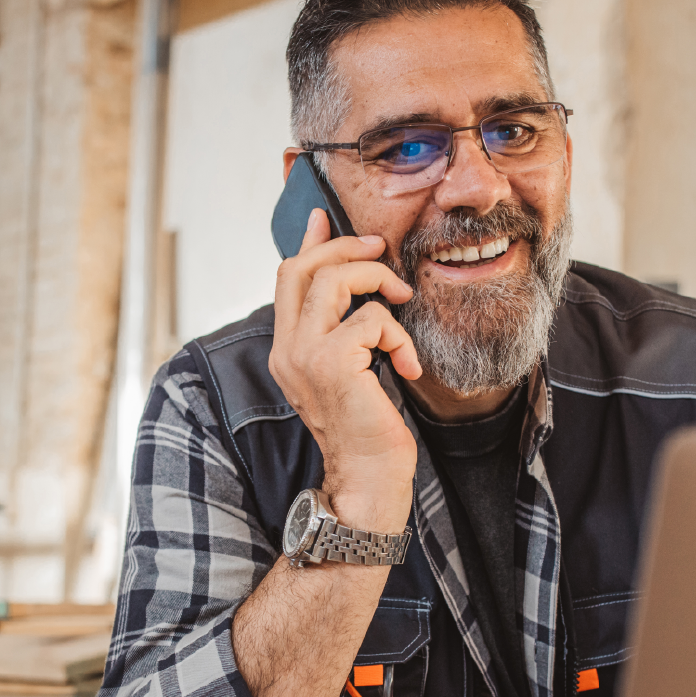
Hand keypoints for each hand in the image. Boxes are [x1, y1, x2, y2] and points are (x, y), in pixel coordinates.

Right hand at [269, 209, 419, 533]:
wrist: (367, 479)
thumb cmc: (366, 431)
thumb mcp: (350, 371)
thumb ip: (344, 331)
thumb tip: (357, 290)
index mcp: (287, 349)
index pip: (286, 278)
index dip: (308, 242)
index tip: (323, 216)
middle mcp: (287, 349)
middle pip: (302, 267)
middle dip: (346, 248)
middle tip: (382, 250)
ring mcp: (305, 356)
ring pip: (334, 280)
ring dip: (378, 280)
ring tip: (401, 302)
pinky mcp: (333, 364)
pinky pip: (371, 319)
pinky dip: (399, 334)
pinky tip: (408, 365)